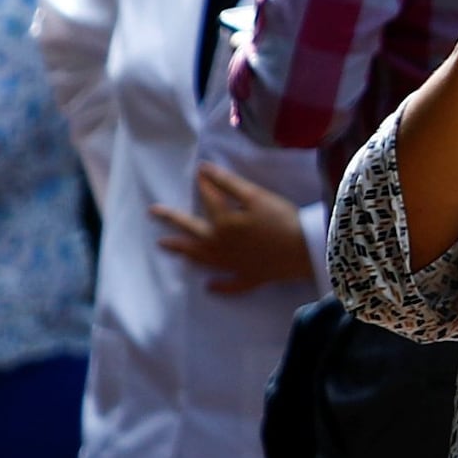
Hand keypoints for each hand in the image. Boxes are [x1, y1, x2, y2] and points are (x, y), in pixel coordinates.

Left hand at [149, 159, 316, 296]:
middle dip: (172, 219)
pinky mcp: (249, 277)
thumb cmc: (281, 219)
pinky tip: (209, 287)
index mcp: (222, 223)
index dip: (204, 183)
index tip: (199, 172)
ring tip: (166, 246)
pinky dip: (219, 286)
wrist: (304, 251)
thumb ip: (227, 183)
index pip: (208, 198)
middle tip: (153, 212)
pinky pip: (230, 285)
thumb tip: (202, 170)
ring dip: (184, 251)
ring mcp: (232, 264)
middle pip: (191, 229)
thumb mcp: (255, 196)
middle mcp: (220, 245)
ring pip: (202, 258)